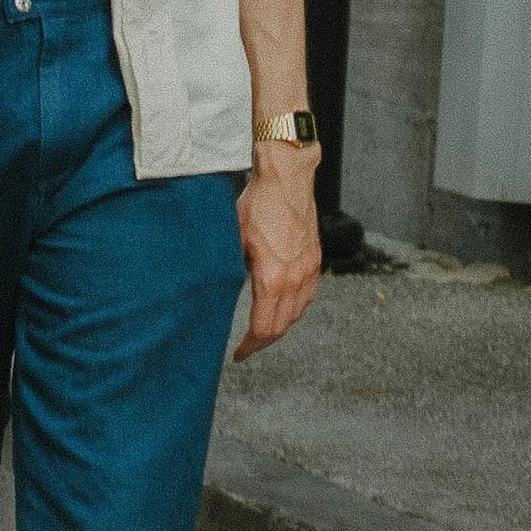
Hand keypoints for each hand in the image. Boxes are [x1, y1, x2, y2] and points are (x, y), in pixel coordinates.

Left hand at [234, 146, 321, 360]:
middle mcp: (295, 279)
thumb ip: (228, 270)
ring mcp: (308, 270)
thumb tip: (216, 290)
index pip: (263, 328)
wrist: (287, 177)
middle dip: (263, 341)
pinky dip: (294, 308)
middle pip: (282, 327)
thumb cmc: (258, 204)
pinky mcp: (315, 259)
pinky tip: (283, 305)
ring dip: (280, 325)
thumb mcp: (232, 239)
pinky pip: (307, 295)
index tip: (239, 353)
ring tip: (262, 328)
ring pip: (298, 313)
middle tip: (248, 346)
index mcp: (272, 279)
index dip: (250, 346)